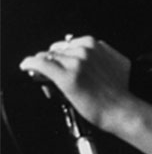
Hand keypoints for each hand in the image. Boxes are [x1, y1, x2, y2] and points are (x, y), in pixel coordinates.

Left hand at [19, 35, 133, 131]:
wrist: (122, 109)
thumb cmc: (121, 92)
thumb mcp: (116, 63)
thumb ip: (102, 54)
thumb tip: (91, 54)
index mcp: (95, 44)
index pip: (68, 44)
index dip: (64, 55)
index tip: (63, 63)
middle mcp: (84, 50)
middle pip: (57, 50)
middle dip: (56, 61)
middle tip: (58, 74)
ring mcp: (74, 62)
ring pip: (48, 57)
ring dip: (46, 67)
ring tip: (50, 79)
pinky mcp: (65, 76)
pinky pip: (39, 64)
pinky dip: (30, 64)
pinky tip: (26, 67)